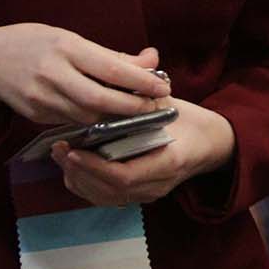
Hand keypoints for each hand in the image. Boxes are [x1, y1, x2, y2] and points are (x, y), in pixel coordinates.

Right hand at [0, 26, 170, 131]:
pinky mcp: (37, 116)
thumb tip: (152, 59)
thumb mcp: (70, 38)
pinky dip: (94, 120)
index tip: (163, 87)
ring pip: (89, 116)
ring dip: (116, 117)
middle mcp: (53, 74)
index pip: (112, 69)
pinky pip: (73, 121)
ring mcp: (43, 98)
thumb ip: (110, 54)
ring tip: (136, 112)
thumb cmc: (32, 42)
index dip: (142, 81)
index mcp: (66, 48)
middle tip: (155, 107)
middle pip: (102, 100)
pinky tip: (108, 117)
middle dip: (133, 107)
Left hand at [56, 100, 236, 208]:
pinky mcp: (138, 196)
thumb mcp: (168, 104)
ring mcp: (148, 194)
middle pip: (108, 191)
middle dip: (78, 172)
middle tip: (58, 149)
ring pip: (104, 198)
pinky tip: (73, 167)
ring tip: (60, 156)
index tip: (73, 149)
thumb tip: (125, 70)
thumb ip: (144, 94)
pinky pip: (106, 198)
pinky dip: (85, 185)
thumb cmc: (188, 121)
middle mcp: (157, 185)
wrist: (209, 144)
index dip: (94, 166)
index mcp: (169, 162)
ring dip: (78, 179)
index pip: (124, 176)